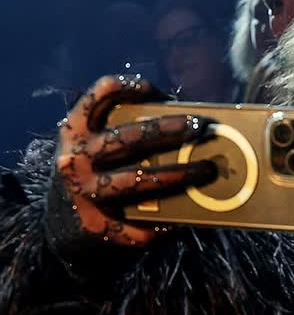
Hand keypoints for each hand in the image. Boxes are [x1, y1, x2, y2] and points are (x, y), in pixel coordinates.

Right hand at [46, 73, 217, 259]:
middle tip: (200, 128)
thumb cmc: (95, 170)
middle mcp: (75, 159)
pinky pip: (136, 225)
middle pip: (127, 139)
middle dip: (168, 130)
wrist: (64, 220)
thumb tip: (182, 123)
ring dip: (177, 174)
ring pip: (137, 181)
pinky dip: (162, 223)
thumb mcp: (95, 144)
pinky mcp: (98, 225)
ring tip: (207, 170)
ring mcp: (85, 193)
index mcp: (74, 132)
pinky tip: (182, 219)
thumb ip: (125, 129)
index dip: (125, 89)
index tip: (154, 90)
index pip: (96, 100)